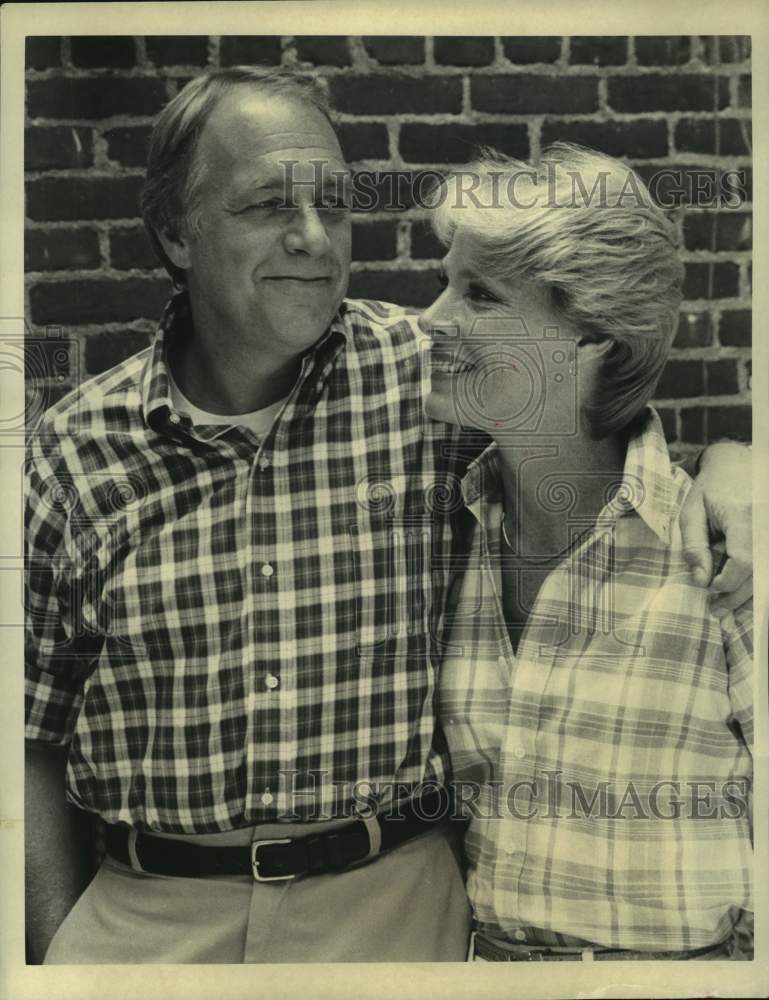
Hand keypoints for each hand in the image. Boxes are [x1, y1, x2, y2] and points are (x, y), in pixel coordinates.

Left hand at [680, 442, 751, 615]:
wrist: (738, 463)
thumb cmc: (712, 488)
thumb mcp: (692, 512)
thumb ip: (694, 546)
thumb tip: (700, 580)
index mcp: (745, 515)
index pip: (743, 561)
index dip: (726, 582)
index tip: (708, 588)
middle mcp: (767, 524)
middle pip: (760, 573)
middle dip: (737, 596)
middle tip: (717, 610)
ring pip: (768, 573)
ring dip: (752, 595)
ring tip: (731, 611)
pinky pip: (768, 565)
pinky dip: (759, 582)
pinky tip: (748, 596)